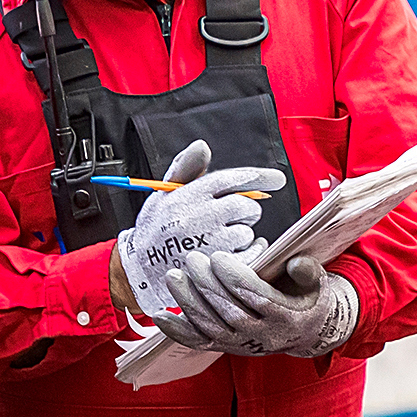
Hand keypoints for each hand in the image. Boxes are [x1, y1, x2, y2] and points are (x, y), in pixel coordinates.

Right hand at [115, 141, 285, 318]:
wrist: (139, 269)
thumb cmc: (155, 228)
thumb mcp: (164, 193)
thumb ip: (186, 168)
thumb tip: (202, 146)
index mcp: (188, 195)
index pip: (231, 179)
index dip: (259, 177)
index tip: (278, 180)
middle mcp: (198, 218)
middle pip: (246, 205)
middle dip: (245, 210)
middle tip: (228, 218)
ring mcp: (207, 244)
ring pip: (246, 232)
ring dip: (240, 235)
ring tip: (217, 240)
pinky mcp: (215, 268)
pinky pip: (248, 255)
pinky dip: (247, 253)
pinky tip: (231, 254)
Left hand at [157, 253, 359, 358]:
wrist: (306, 331)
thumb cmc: (306, 298)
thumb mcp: (317, 282)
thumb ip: (309, 271)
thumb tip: (296, 263)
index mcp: (286, 317)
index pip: (255, 298)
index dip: (234, 278)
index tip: (218, 257)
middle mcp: (262, 336)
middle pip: (229, 313)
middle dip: (206, 286)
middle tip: (192, 259)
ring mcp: (242, 345)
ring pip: (211, 328)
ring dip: (189, 303)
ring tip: (174, 277)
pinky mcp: (227, 347)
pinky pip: (200, 342)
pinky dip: (178, 331)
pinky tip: (160, 316)